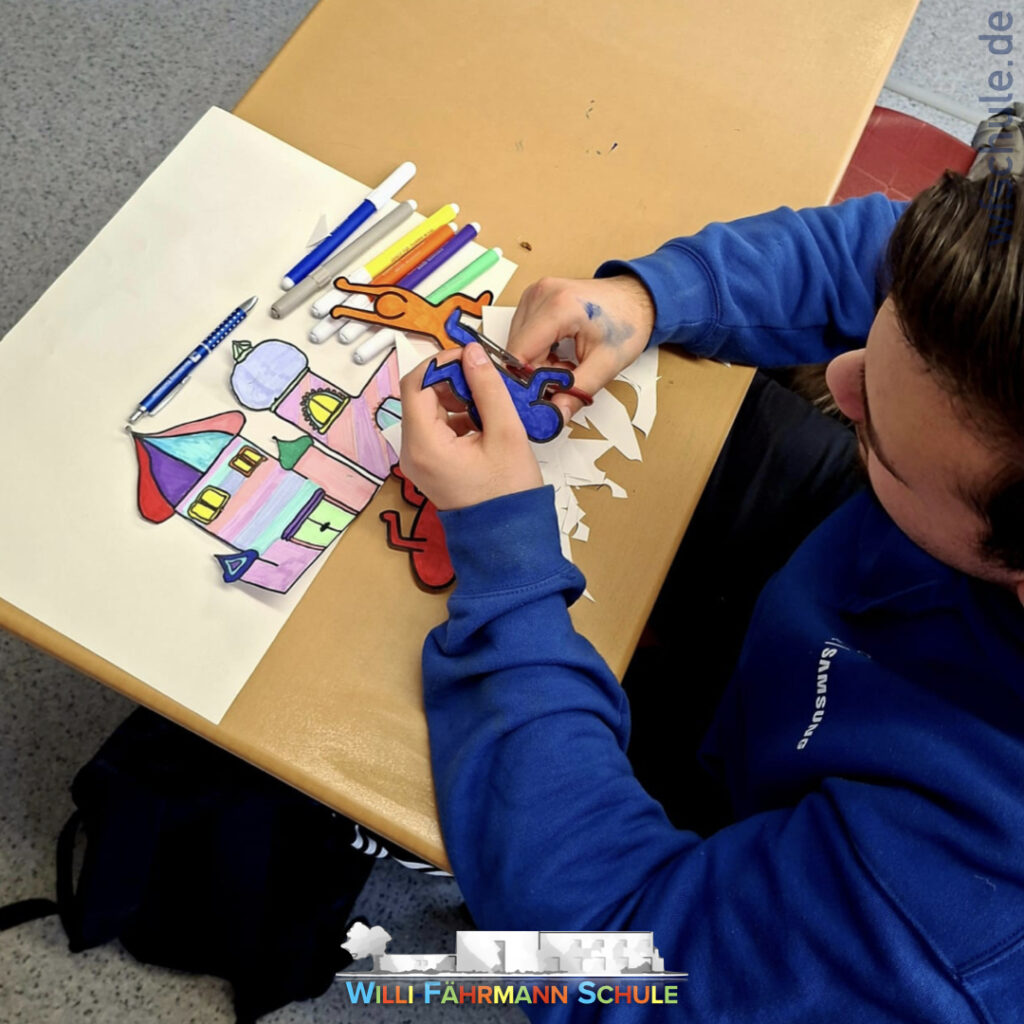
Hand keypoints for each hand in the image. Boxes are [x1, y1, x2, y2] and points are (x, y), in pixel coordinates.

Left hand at [400, 344, 542, 510]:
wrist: (509, 538)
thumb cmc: (509, 491)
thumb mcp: (505, 432)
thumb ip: (487, 388)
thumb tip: (472, 352)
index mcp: (423, 444)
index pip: (415, 385)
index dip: (440, 364)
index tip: (469, 358)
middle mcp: (411, 453)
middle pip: (418, 397)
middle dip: (449, 381)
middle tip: (483, 379)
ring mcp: (417, 461)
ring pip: (427, 412)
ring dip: (453, 399)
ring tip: (487, 404)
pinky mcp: (428, 466)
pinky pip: (434, 430)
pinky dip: (454, 418)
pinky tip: (482, 423)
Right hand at [506, 274, 654, 420]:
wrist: (637, 298)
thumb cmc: (627, 323)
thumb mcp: (607, 364)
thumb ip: (577, 392)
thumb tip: (554, 414)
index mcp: (558, 307)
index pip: (519, 354)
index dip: (526, 382)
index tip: (538, 401)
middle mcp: (541, 295)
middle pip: (516, 349)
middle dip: (535, 374)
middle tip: (565, 379)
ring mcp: (535, 294)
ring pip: (517, 344)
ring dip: (536, 364)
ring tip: (566, 364)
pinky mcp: (533, 298)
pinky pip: (522, 333)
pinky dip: (537, 351)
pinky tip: (559, 353)